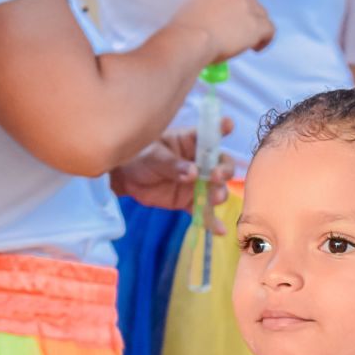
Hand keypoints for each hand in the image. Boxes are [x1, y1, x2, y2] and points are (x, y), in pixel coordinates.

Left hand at [110, 118, 236, 229]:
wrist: (126, 179)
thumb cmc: (140, 157)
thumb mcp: (154, 156)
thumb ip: (173, 165)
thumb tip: (194, 173)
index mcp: (191, 142)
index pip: (211, 133)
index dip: (222, 128)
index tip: (227, 125)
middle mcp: (201, 162)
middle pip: (222, 165)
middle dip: (224, 171)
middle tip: (216, 176)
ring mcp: (198, 183)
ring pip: (217, 189)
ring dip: (219, 194)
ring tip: (214, 199)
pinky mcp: (190, 201)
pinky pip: (203, 211)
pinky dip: (211, 221)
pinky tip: (219, 230)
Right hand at [172, 0, 273, 62]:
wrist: (189, 40)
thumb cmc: (183, 29)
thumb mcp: (191, 3)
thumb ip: (206, 1)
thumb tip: (214, 15)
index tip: (230, 6)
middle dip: (245, 13)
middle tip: (235, 30)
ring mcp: (247, 6)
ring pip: (260, 14)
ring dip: (254, 26)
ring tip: (245, 42)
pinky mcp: (256, 25)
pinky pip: (270, 30)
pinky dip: (265, 39)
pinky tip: (255, 49)